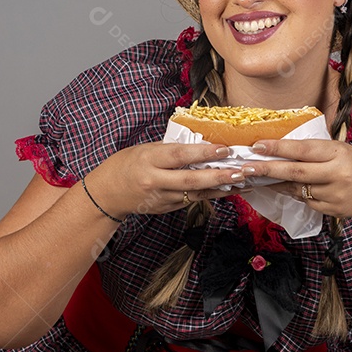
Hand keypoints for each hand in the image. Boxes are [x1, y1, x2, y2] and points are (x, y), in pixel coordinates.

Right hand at [85, 142, 248, 219]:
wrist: (108, 193)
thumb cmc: (127, 164)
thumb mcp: (146, 149)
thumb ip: (172, 148)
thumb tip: (201, 143)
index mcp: (149, 160)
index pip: (179, 155)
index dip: (203, 153)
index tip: (224, 149)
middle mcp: (155, 181)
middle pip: (191, 179)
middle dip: (218, 176)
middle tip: (241, 171)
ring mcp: (161, 198)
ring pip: (196, 193)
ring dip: (222, 188)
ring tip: (244, 181)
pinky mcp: (166, 209)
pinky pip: (192, 200)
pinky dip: (212, 194)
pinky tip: (229, 190)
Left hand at [245, 139, 351, 220]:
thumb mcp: (343, 149)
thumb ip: (318, 150)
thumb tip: (284, 147)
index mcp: (339, 154)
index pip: (303, 149)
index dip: (279, 147)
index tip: (258, 145)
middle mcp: (336, 175)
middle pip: (295, 172)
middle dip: (267, 168)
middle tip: (246, 166)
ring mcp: (333, 195)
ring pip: (297, 188)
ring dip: (275, 182)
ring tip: (256, 175)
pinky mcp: (331, 211)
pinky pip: (305, 200)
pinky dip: (293, 192)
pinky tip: (283, 186)